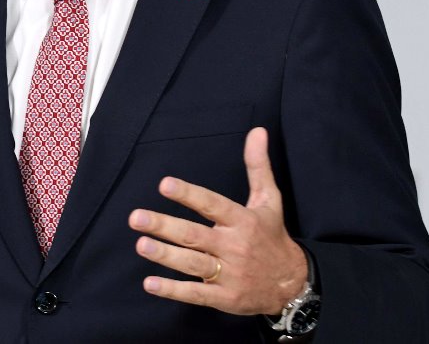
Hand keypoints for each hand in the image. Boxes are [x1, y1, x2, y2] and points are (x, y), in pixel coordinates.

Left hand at [128, 127, 306, 316]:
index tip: (164, 184)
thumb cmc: (273, 236)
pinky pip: (196, 294)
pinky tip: (150, 283)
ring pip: (193, 264)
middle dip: (164, 226)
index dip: (189, 195)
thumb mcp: (269, 199)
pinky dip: (173, 290)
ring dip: (165, 255)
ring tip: (141, 244)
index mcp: (242, 220)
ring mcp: (229, 274)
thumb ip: (258, 165)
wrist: (292, 283)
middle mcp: (234, 246)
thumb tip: (257, 131)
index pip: (212, 205)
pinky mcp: (225, 297)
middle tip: (137, 217)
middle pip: (195, 235)